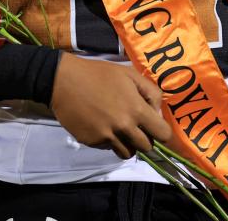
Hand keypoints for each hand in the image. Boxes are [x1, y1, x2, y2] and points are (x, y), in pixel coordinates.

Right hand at [50, 53, 171, 158]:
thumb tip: (158, 113)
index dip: (162, 132)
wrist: (64, 82)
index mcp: (136, 109)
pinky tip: (102, 125)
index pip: (162, 134)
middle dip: (145, 139)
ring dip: (128, 144)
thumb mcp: (130, 74)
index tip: (156, 127)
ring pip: (128, 153)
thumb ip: (151, 92)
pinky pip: (108, 148)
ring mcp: (107, 137)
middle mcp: (124, 127)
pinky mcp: (92, 142)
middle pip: (147, 147)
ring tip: (120, 130)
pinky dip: (109, 141)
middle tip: (136, 127)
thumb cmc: (99, 74)